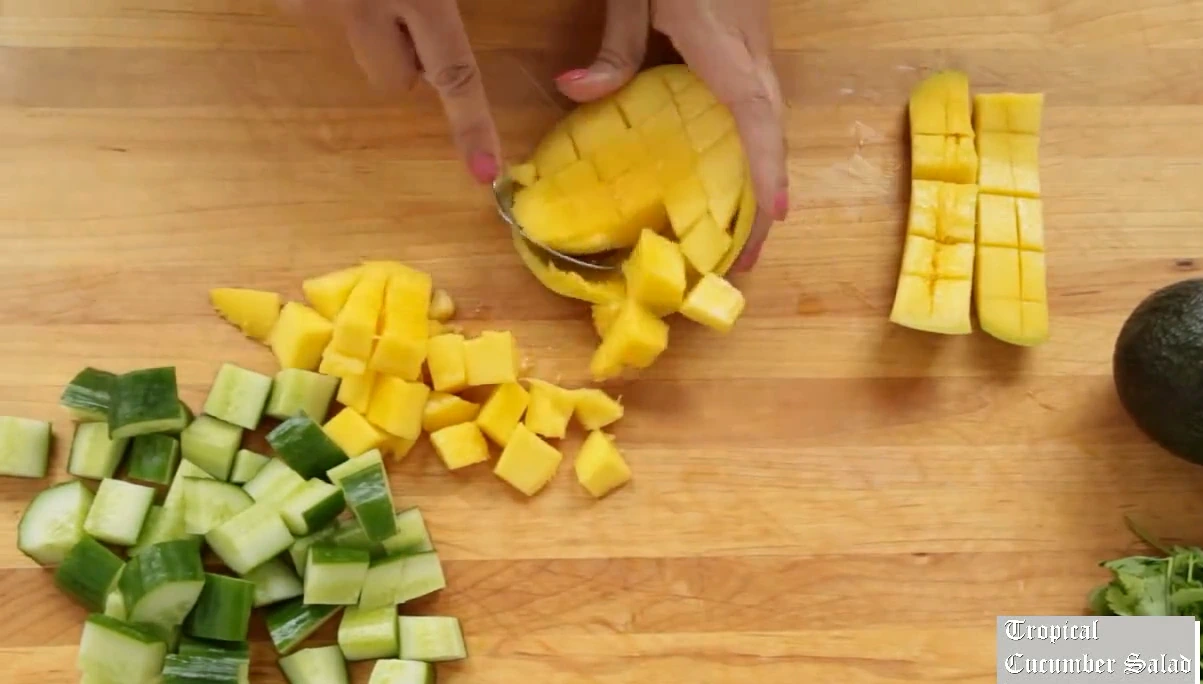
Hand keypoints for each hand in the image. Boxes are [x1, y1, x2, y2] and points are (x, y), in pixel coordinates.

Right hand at [280, 0, 500, 183]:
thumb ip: (436, 6)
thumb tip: (433, 62)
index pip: (454, 74)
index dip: (473, 124)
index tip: (485, 173)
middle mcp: (364, 10)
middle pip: (394, 80)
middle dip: (403, 57)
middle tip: (402, 6)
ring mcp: (315, 8)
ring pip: (355, 48)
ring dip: (364, 24)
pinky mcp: (281, 1)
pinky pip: (321, 20)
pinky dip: (331, 3)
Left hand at [554, 0, 787, 270]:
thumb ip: (614, 45)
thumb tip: (573, 91)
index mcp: (723, 45)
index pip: (754, 113)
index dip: (766, 167)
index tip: (774, 216)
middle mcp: (751, 54)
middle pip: (770, 132)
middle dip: (765, 198)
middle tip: (744, 258)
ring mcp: (757, 50)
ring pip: (770, 124)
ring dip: (763, 180)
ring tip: (743, 233)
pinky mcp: (750, 46)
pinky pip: (759, 110)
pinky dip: (755, 152)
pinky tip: (738, 179)